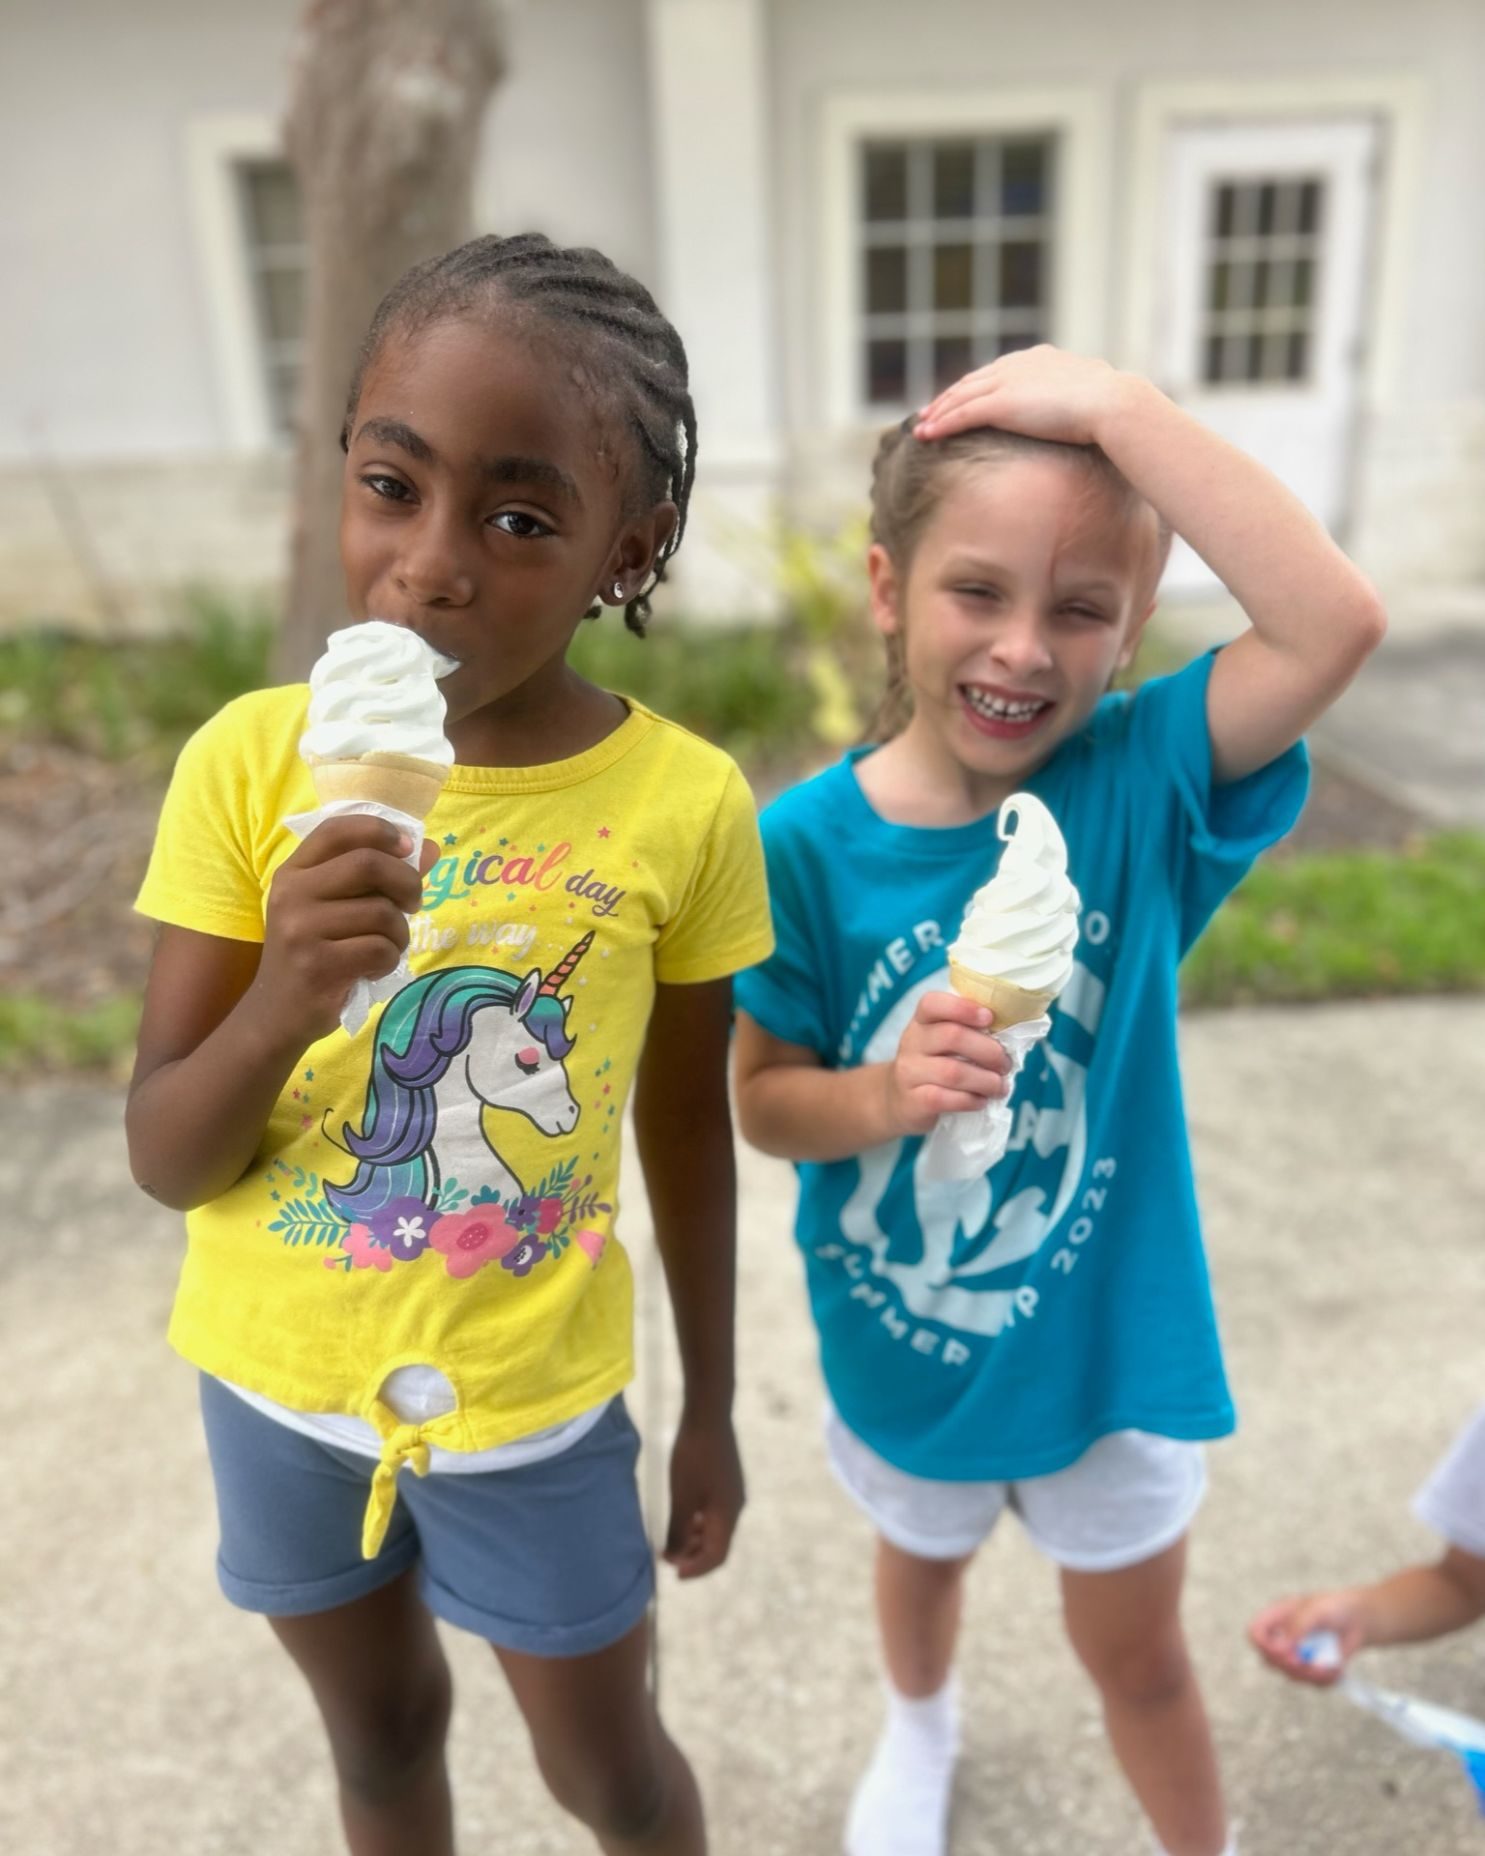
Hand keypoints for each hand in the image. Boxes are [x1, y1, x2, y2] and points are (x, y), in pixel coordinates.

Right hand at [252, 817, 437, 1043]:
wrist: (277, 1013)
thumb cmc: (314, 953)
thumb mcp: (336, 908)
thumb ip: (377, 877)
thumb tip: (430, 848)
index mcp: (293, 872)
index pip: (337, 830)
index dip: (379, 831)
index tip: (407, 847)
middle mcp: (292, 894)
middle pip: (368, 864)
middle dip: (406, 882)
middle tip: (413, 904)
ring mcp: (301, 929)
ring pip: (381, 912)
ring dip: (400, 932)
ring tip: (386, 946)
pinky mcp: (318, 965)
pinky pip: (379, 949)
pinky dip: (389, 960)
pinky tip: (373, 968)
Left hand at [664, 1411, 744, 1580]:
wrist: (708, 1414)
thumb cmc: (693, 1457)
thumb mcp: (681, 1498)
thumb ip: (678, 1530)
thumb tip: (674, 1557)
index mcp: (727, 1515)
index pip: (716, 1556)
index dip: (696, 1569)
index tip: (674, 1574)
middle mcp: (735, 1507)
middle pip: (717, 1543)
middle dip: (692, 1554)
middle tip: (666, 1556)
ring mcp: (733, 1492)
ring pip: (715, 1527)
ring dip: (693, 1537)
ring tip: (670, 1537)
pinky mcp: (727, 1480)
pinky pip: (714, 1511)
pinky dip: (697, 1520)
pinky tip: (681, 1513)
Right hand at [882, 990, 1012, 1137]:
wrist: (897, 1100)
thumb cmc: (932, 1064)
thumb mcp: (941, 1042)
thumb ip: (967, 1032)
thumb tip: (1012, 1034)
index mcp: (922, 1021)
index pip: (933, 1003)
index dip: (963, 1007)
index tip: (989, 1018)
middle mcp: (911, 1042)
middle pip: (952, 1036)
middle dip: (988, 1050)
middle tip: (1005, 1064)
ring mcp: (909, 1072)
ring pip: (952, 1072)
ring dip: (985, 1080)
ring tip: (1000, 1086)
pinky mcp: (913, 1100)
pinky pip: (945, 1098)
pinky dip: (970, 1100)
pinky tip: (981, 1101)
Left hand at [915, 345, 1132, 448]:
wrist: (1113, 404)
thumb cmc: (1113, 406)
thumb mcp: (1093, 395)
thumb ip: (1079, 399)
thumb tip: (1088, 413)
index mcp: (1040, 359)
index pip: (997, 372)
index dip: (976, 386)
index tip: (961, 399)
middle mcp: (1019, 365)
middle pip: (972, 381)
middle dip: (948, 397)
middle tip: (929, 412)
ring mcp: (1008, 382)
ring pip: (961, 396)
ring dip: (937, 412)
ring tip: (921, 426)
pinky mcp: (1001, 403)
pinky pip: (962, 414)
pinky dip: (941, 424)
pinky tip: (925, 435)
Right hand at [1248, 1589, 1367, 1685]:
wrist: (1359, 1619)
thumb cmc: (1335, 1607)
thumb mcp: (1316, 1611)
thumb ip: (1297, 1628)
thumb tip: (1282, 1651)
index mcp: (1277, 1616)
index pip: (1255, 1633)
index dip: (1264, 1645)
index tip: (1284, 1652)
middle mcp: (1283, 1636)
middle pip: (1269, 1660)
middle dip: (1290, 1666)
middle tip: (1309, 1663)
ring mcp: (1297, 1653)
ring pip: (1292, 1675)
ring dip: (1313, 1675)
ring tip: (1331, 1666)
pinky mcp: (1313, 1668)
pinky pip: (1313, 1683)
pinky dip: (1326, 1680)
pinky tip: (1337, 1668)